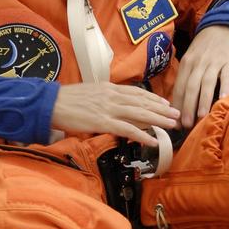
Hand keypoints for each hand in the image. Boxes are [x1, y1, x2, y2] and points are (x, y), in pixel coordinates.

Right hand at [51, 81, 179, 145]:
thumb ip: (105, 98)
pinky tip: (153, 140)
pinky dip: (142, 135)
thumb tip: (116, 104)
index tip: (166, 103)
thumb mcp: (91, 93)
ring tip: (172, 125)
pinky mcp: (103, 122)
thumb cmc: (67, 100)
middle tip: (177, 114)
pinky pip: (127, 129)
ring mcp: (109, 109)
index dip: (154, 98)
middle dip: (162, 109)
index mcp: (109, 88)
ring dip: (158, 120)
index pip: (137, 92)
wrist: (51, 103)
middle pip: (143, 102)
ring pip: (140, 114)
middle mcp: (112, 96)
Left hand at [171, 25, 228, 128]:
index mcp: (186, 64)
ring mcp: (214, 62)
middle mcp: (198, 63)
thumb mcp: (191, 60)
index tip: (176, 122)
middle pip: (190, 87)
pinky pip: (226, 76)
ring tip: (202, 116)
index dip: (177, 106)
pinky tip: (222, 98)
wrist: (222, 28)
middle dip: (187, 107)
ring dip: (203, 100)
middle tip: (186, 125)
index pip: (179, 87)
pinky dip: (224, 87)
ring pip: (206, 83)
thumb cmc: (204, 50)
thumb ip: (186, 80)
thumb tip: (178, 106)